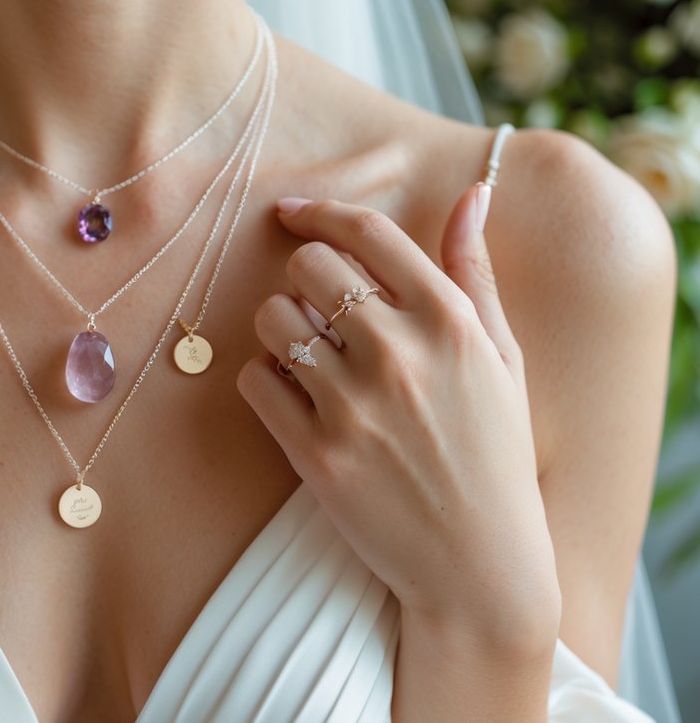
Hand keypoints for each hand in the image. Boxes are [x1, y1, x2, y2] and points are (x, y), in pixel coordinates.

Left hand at [237, 183, 558, 637]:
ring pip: (272, 320)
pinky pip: (255, 381)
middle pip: (308, 267)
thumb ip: (476, 273)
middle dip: (303, 278)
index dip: (321, 210)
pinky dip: (264, 381)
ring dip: (279, 329)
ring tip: (307, 356)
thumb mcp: (503, 359)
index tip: (292, 212)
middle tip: (318, 309)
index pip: (368, 233)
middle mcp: (401, 354)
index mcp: (450, 322)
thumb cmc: (494, 453)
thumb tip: (472, 194)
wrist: (479, 563)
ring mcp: (355, 406)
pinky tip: (294, 397)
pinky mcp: (315, 453)